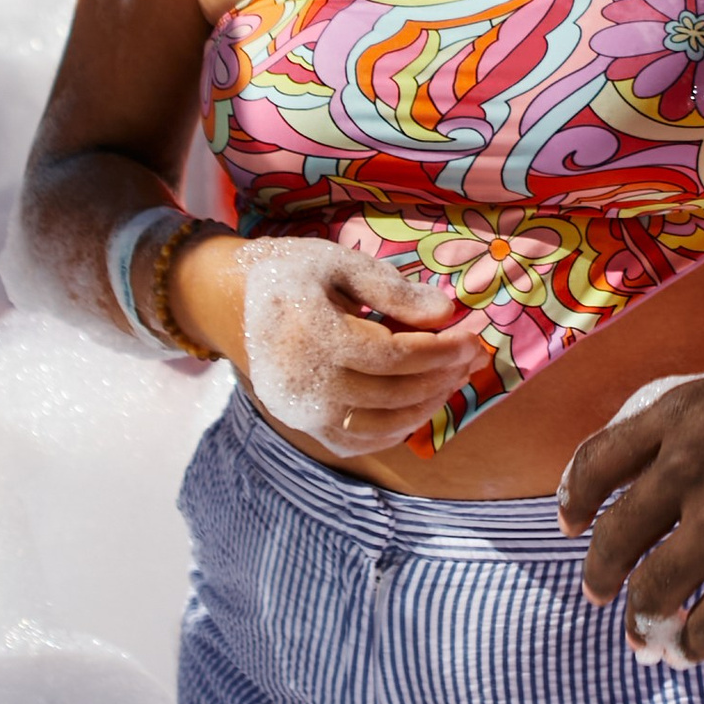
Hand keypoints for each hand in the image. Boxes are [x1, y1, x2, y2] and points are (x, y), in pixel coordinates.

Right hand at [176, 230, 486, 457]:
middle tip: (472, 357)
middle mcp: (306, 383)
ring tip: (453, 380)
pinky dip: (395, 430)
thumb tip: (445, 313)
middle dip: (442, 376)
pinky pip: (357, 441)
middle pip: (394, 392)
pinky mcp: (302, 426)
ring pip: (381, 425)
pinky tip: (419, 406)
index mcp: (314, 335)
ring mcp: (302, 413)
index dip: (441, 350)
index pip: (395, 356)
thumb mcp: (338, 262)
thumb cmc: (291, 274)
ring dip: (427, 406)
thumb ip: (391, 288)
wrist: (231, 303)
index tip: (472, 336)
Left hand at [559, 362, 703, 660]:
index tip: (567, 524)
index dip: (574, 498)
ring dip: (638, 624)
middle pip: (612, 536)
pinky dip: (685, 648)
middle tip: (598, 594)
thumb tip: (675, 472)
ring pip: (648, 591)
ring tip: (642, 640)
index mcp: (689, 414)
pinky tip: (688, 652)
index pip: (598, 460)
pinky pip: (701, 628)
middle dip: (598, 575)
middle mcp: (693, 464)